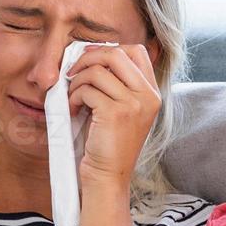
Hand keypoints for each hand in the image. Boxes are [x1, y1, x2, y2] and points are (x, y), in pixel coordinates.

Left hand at [67, 43, 159, 187]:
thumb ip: (118, 83)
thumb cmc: (109, 142)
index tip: (89, 60)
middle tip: (73, 72)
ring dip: (77, 81)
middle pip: (115, 54)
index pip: (136, 51)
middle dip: (88, 58)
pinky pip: (87, 90)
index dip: (108, 49)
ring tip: (73, 98)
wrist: (109, 175)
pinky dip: (73, 97)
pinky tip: (73, 110)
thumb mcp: (124, 110)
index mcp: (152, 92)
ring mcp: (133, 104)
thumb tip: (93, 54)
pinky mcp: (115, 113)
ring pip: (96, 71)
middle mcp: (148, 95)